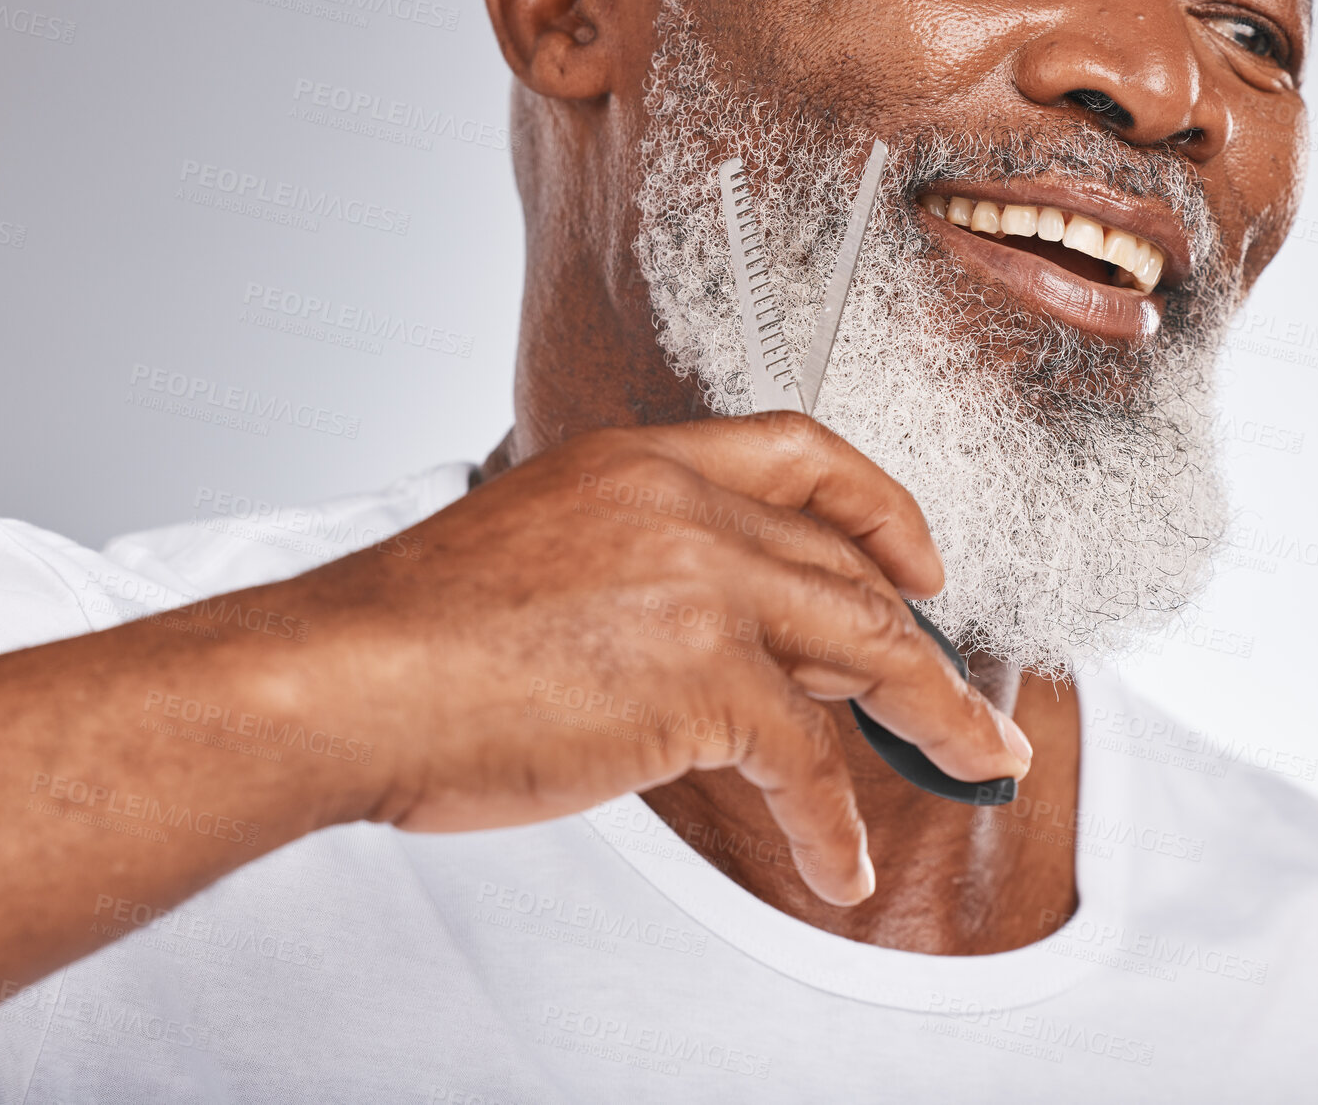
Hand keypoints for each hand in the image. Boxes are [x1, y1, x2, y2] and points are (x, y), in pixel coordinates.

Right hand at [284, 413, 1032, 904]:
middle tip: (960, 698)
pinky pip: (808, 757)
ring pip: (866, 646)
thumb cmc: (408, 637)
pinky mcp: (704, 677)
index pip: (798, 453)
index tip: (915, 561)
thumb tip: (701, 646)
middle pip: (850, 562)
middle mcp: (685, 506)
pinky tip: (840, 864)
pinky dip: (836, 820)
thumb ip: (634, 574)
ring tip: (975, 765)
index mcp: (641, 463)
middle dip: (922, 639)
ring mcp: (703, 583)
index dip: (876, 506)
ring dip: (935, 717)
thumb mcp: (538, 556)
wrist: (342, 679)